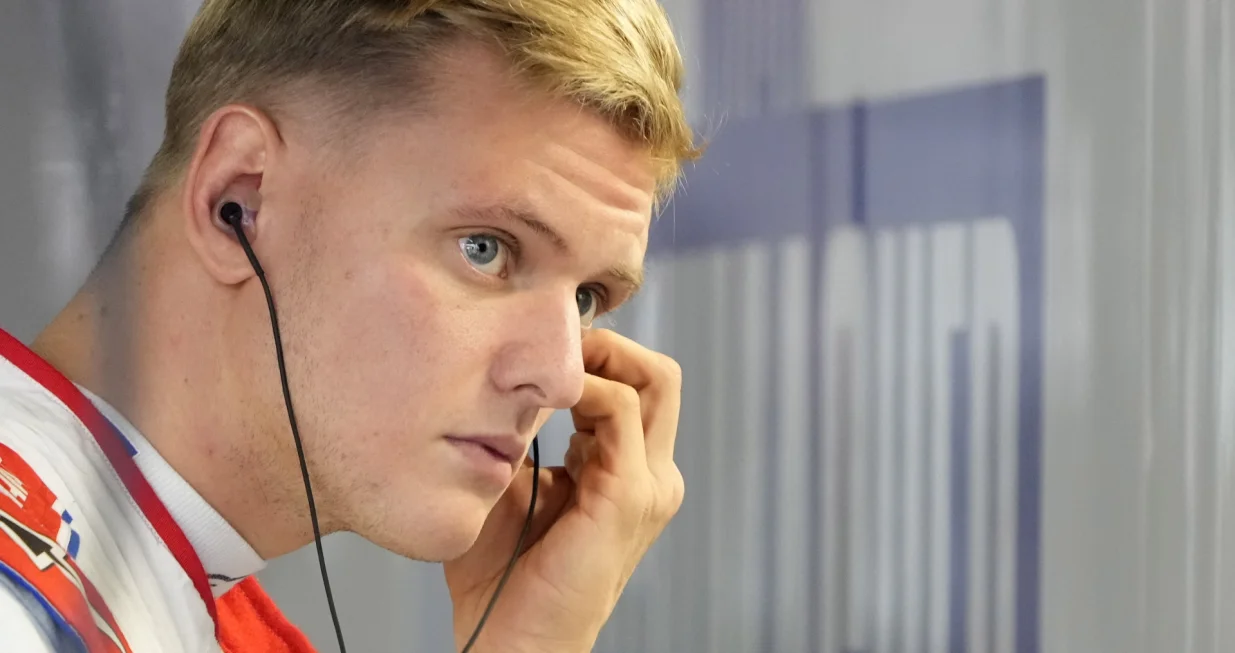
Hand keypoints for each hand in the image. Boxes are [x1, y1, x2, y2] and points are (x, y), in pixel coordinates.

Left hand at [443, 329, 684, 651]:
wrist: (512, 641)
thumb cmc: (502, 574)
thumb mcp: (511, 483)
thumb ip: (522, 434)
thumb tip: (507, 381)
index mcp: (628, 473)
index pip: (635, 386)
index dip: (593, 357)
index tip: (541, 348)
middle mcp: (651, 475)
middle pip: (659, 375)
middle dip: (609, 344)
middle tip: (555, 342)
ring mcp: (650, 485)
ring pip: (655, 379)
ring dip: (601, 355)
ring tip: (550, 361)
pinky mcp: (630, 495)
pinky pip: (621, 410)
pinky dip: (587, 386)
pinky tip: (548, 395)